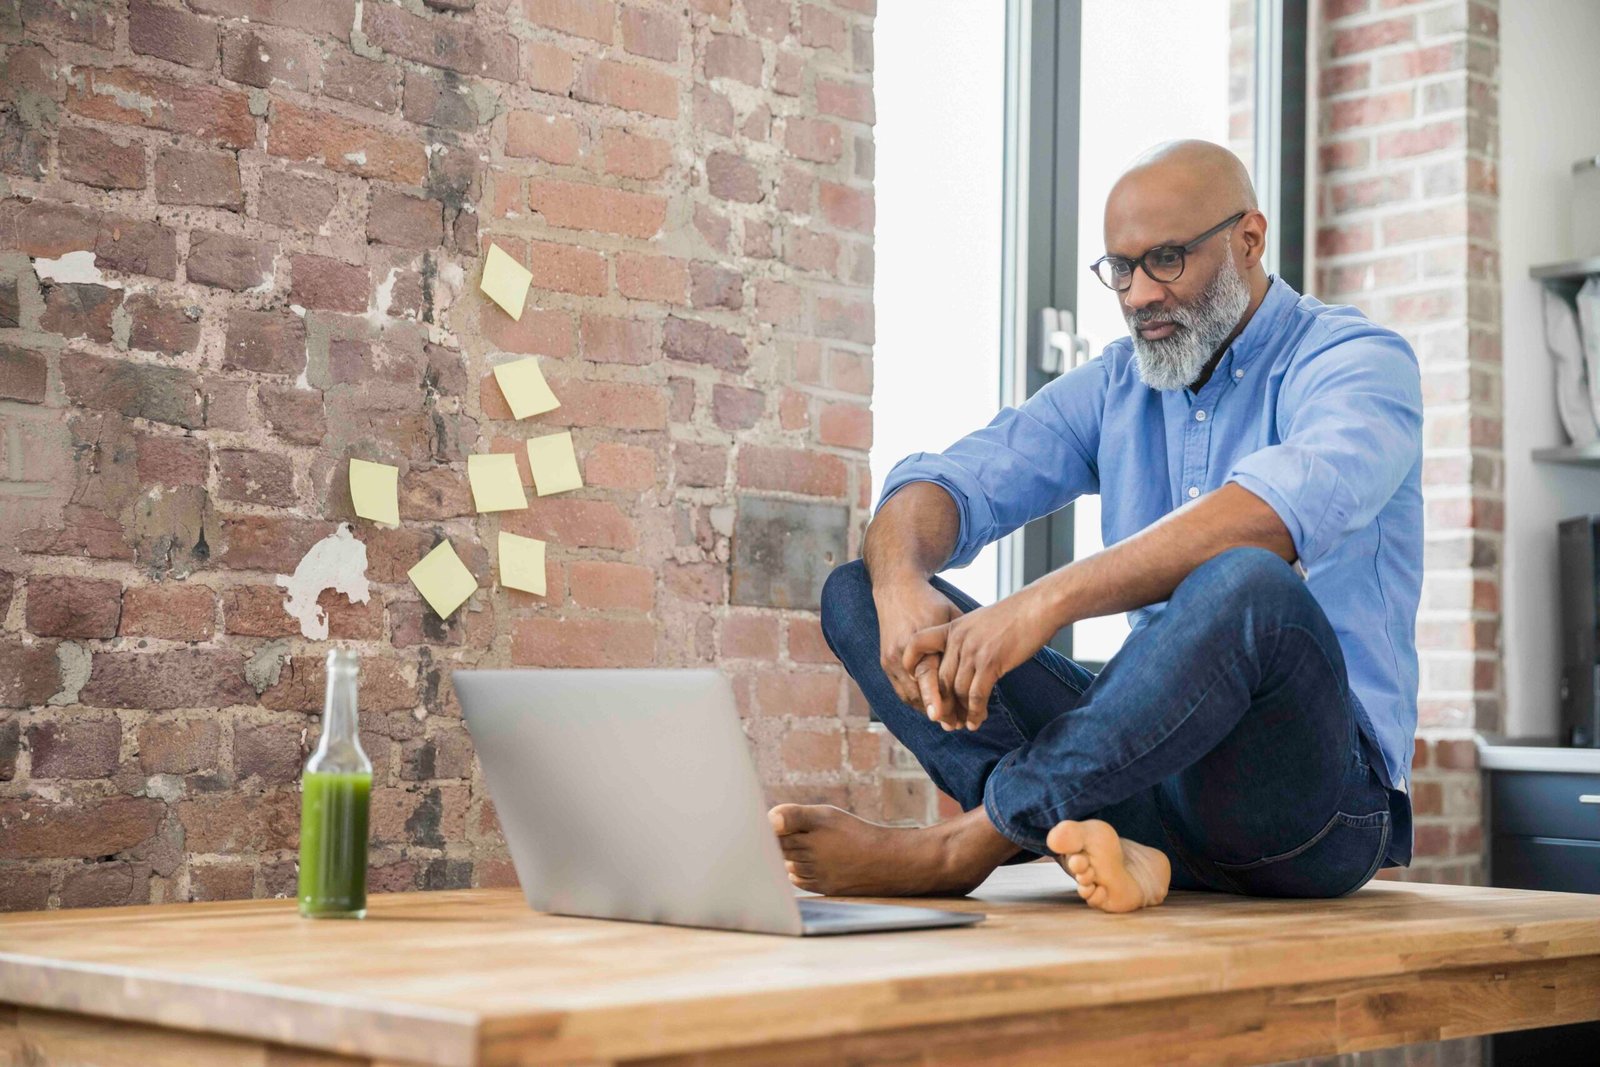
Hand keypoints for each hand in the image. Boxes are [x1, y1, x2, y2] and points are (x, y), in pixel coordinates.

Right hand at [872, 577, 962, 717]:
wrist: (896, 589)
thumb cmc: (929, 602)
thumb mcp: (950, 616)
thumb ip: (961, 641)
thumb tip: (987, 661)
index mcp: (918, 640)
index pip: (926, 675)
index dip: (934, 697)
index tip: (941, 717)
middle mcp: (900, 653)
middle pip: (917, 692)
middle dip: (935, 711)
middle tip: (955, 725)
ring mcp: (890, 659)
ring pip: (908, 695)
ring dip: (927, 709)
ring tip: (947, 720)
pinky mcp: (885, 662)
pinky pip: (900, 690)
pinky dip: (916, 701)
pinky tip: (932, 707)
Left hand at [902, 585, 1059, 731]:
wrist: (1038, 606)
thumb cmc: (1013, 616)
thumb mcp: (979, 621)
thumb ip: (965, 639)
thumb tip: (960, 663)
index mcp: (952, 627)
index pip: (917, 643)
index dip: (911, 663)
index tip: (916, 682)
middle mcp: (958, 640)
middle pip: (939, 679)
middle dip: (941, 704)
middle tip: (946, 721)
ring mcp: (973, 651)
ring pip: (956, 691)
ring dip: (960, 712)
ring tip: (963, 724)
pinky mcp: (991, 662)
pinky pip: (976, 695)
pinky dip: (975, 712)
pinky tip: (976, 721)